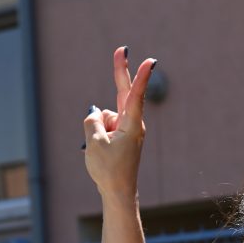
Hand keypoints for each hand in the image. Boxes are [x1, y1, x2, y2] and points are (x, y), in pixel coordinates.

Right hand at [83, 48, 156, 199]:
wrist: (118, 193)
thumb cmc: (108, 170)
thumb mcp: (94, 142)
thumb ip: (93, 120)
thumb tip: (96, 112)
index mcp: (131, 125)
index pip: (135, 95)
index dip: (141, 76)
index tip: (151, 61)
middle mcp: (133, 124)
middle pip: (123, 93)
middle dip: (120, 72)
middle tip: (122, 49)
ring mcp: (128, 130)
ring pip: (105, 117)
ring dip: (98, 130)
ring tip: (103, 152)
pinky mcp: (122, 136)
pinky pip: (105, 126)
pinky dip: (99, 135)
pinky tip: (102, 152)